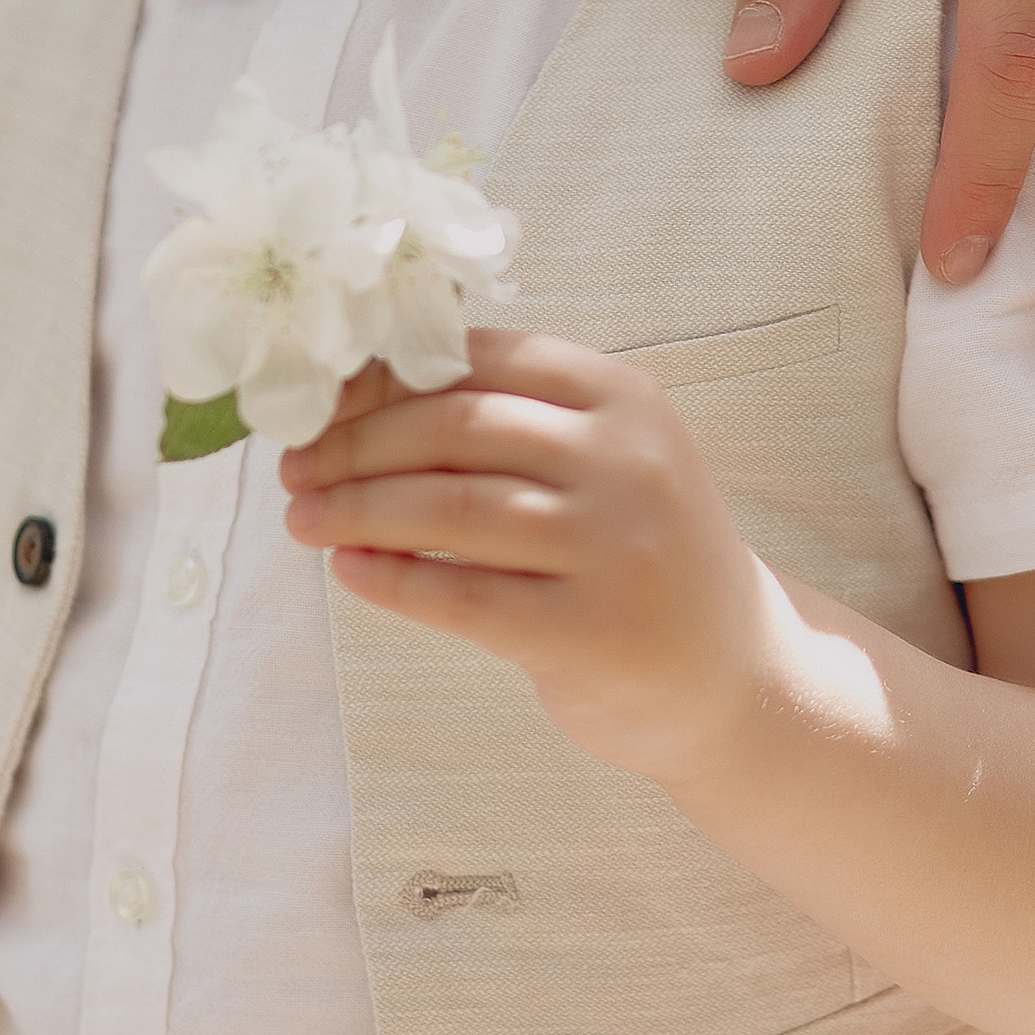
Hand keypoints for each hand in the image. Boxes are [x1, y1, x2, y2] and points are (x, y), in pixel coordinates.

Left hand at [280, 334, 774, 790]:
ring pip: (450, 506)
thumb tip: (356, 397)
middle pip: (455, 427)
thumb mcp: (605, 464)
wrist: (738, 677)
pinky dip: (391, 579)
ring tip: (302, 519)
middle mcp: (626, 460)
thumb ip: (510, 424)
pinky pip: (462, 595)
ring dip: (357, 509)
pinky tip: (349, 570)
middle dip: (355, 444)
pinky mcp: (590, 632)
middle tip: (295, 467)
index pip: (481, 357)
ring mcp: (614, 546)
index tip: (320, 400)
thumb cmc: (638, 557)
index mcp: (622, 398)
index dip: (385, 377)